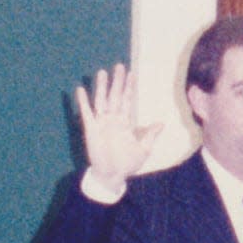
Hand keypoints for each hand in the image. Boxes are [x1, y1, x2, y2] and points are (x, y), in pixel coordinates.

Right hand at [75, 63, 163, 192]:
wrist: (112, 175)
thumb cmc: (127, 164)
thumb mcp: (143, 150)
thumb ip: (150, 135)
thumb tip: (161, 123)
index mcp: (125, 122)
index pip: (127, 101)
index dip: (129, 88)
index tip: (131, 74)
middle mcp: (113, 119)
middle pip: (115, 96)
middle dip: (117, 82)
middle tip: (119, 66)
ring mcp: (101, 123)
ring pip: (102, 100)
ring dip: (102, 87)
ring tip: (102, 72)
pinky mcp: (91, 129)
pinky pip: (87, 113)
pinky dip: (83, 102)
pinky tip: (80, 89)